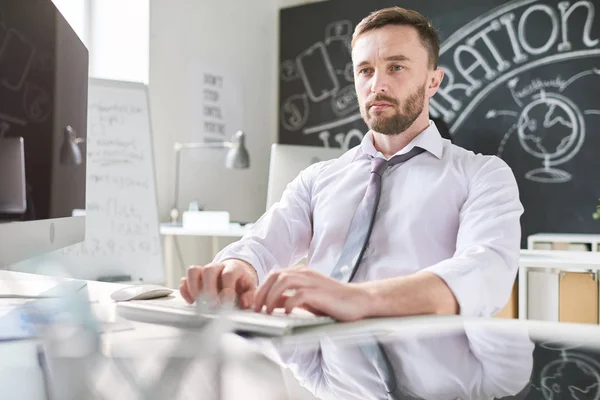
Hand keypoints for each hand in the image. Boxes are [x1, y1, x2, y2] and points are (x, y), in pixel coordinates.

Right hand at [179, 259, 257, 307]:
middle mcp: (218, 267)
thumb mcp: (251, 287)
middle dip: (209, 289)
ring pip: (193, 271)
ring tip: (199, 302)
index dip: (227, 288)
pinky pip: (185, 279)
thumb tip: (245, 303)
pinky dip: (185, 290)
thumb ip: (250, 295)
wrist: (236, 272)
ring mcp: (205, 271)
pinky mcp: (195, 277)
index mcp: (234, 268)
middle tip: (212, 305)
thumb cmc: (242, 282)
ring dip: (194, 288)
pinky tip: (191, 301)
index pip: (228, 274)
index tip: (227, 303)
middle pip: (208, 270)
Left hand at [253, 266, 370, 321]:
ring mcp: (312, 281)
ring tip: (267, 311)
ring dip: (271, 296)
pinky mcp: (320, 293)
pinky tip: (287, 313)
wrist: (359, 300)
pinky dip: (289, 304)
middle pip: (275, 275)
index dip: (261, 288)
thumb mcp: (307, 299)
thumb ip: (290, 298)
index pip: (274, 275)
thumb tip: (271, 304)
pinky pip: (298, 295)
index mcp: (301, 273)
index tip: (255, 303)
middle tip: (256, 309)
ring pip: (283, 281)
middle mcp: (305, 273)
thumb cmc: (333, 301)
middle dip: (262, 292)